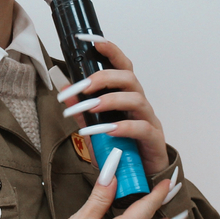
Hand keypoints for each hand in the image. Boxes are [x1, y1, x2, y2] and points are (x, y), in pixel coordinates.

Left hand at [57, 35, 170, 173]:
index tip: (92, 41)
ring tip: (90, 107)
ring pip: (137, 99)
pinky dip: (124, 126)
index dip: (110, 51)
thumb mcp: (95, 130)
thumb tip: (65, 91)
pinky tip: (108, 130)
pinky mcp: (154, 140)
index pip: (121, 66)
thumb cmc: (120, 149)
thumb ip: (82, 112)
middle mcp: (140, 104)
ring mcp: (149, 120)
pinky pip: (142, 128)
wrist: (142, 178)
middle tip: (82, 86)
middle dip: (104, 78)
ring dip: (110, 100)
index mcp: (126, 96)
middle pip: (129, 78)